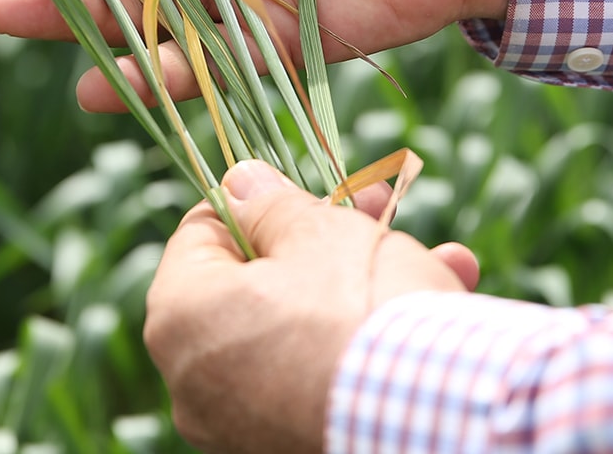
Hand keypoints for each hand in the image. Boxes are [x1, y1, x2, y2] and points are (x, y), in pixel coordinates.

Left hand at [145, 160, 479, 452]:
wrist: (430, 416)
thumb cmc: (360, 311)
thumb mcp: (318, 232)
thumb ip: (271, 204)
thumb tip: (242, 184)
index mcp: (180, 315)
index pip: (200, 234)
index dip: (256, 203)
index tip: (305, 192)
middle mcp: (193, 380)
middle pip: (255, 283)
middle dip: (324, 243)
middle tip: (376, 212)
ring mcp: (238, 423)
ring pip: (297, 329)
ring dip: (359, 288)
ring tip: (431, 259)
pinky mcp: (287, 445)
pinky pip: (318, 376)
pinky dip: (360, 344)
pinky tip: (428, 308)